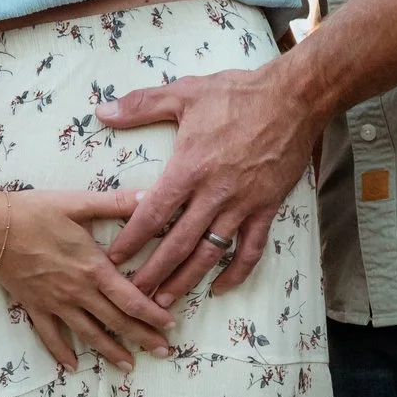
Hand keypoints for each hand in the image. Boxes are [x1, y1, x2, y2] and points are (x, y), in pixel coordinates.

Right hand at [0, 189, 178, 372]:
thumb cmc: (34, 212)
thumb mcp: (78, 203)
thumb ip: (116, 203)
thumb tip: (150, 196)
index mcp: (93, 268)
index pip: (131, 298)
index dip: (153, 314)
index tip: (171, 325)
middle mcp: (78, 291)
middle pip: (117, 322)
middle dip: (143, 338)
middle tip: (164, 353)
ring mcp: (55, 303)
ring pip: (89, 334)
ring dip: (111, 352)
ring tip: (130, 366)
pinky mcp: (34, 307)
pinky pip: (50, 336)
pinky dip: (61, 353)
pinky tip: (72, 367)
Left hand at [97, 63, 324, 303]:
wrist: (294, 98)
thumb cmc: (237, 93)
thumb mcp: (184, 92)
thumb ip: (140, 105)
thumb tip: (102, 112)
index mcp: (189, 168)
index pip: (153, 214)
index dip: (131, 240)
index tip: (113, 260)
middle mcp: (214, 194)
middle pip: (177, 245)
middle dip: (153, 274)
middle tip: (132, 298)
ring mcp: (242, 205)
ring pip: (210, 254)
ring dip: (186, 281)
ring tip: (165, 303)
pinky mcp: (266, 209)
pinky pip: (251, 249)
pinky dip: (236, 273)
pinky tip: (220, 288)